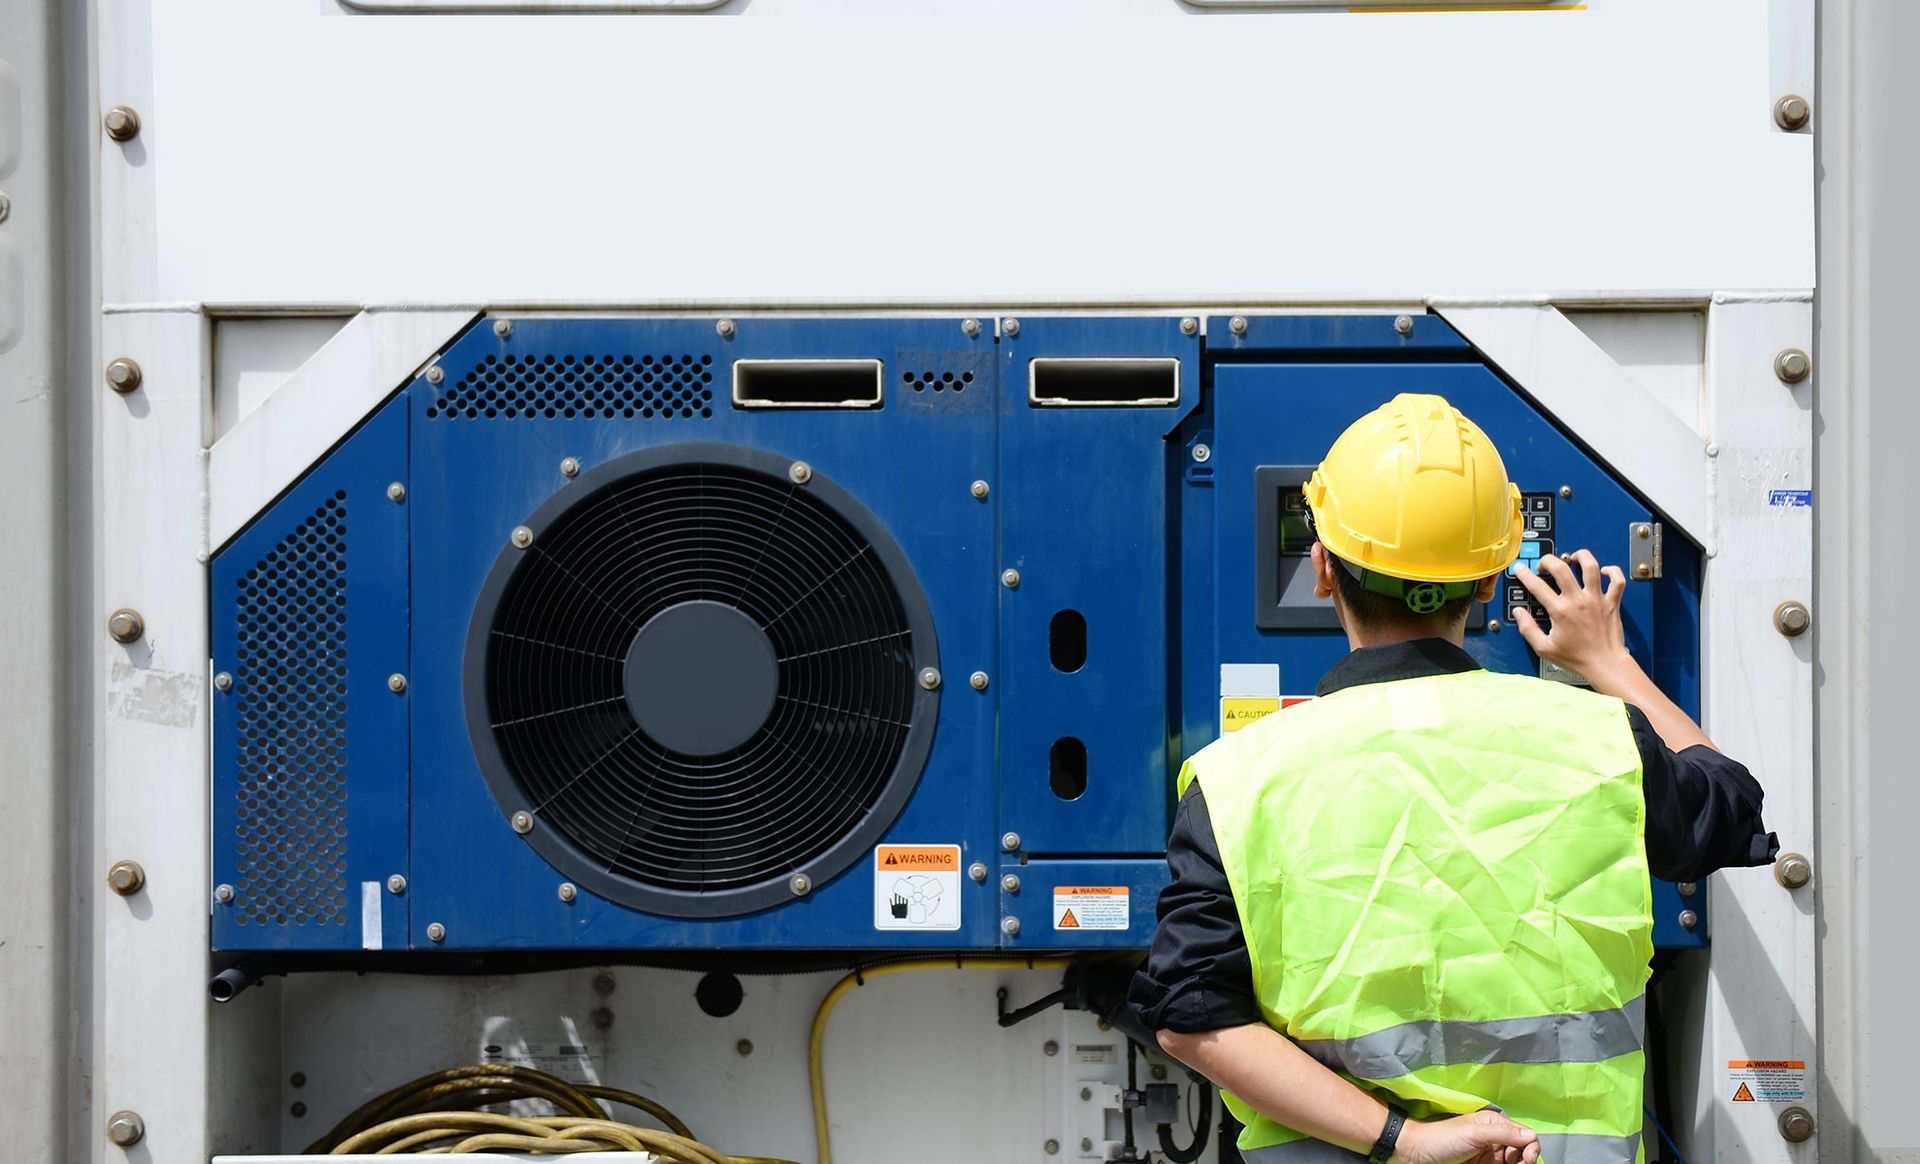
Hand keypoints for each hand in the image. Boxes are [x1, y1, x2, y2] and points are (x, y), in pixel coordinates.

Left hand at [1395, 1110, 1540, 1163]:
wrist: (1416, 1153)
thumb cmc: (1442, 1139)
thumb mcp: (1473, 1133)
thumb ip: (1503, 1133)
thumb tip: (1532, 1136)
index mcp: (1496, 1124)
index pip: (1526, 1135)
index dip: (1531, 1148)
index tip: (1526, 1160)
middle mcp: (1496, 1138)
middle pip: (1523, 1152)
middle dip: (1524, 1161)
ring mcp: (1490, 1154)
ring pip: (1514, 1163)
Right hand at [1513, 548, 1631, 683]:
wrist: (1605, 664)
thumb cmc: (1576, 658)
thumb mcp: (1544, 648)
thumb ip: (1528, 629)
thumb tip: (1519, 613)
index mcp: (1560, 611)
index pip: (1537, 586)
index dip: (1525, 574)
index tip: (1520, 569)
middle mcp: (1578, 601)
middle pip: (1562, 568)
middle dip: (1549, 560)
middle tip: (1544, 563)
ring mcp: (1597, 599)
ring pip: (1591, 567)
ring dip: (1581, 557)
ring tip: (1574, 557)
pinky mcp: (1612, 603)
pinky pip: (1617, 581)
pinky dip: (1612, 572)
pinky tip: (1603, 571)